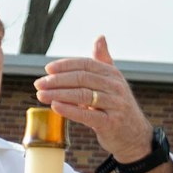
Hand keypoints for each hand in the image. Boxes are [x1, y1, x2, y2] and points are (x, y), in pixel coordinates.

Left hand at [34, 36, 153, 163]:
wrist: (133, 135)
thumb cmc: (116, 107)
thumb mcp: (111, 82)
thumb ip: (102, 62)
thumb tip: (99, 37)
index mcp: (113, 74)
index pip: (86, 64)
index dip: (66, 65)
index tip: (47, 69)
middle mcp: (116, 87)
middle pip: (82, 78)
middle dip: (58, 80)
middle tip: (39, 83)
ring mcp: (115, 105)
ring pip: (83, 95)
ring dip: (58, 94)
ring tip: (40, 95)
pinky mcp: (110, 123)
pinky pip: (87, 115)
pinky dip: (69, 110)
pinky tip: (54, 107)